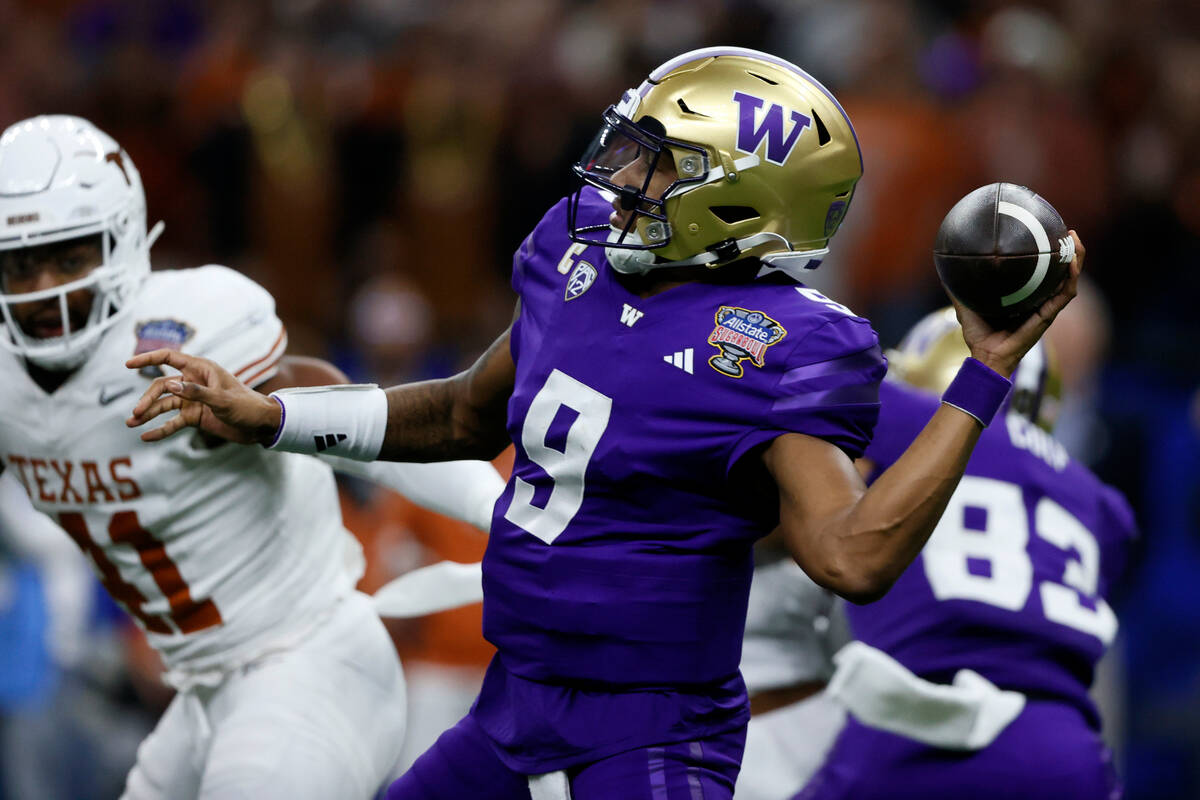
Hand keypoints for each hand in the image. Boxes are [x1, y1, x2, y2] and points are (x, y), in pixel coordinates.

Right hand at [125, 349, 281, 444]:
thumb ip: (197, 393)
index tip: (128, 364)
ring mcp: (193, 400)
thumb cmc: (247, 406)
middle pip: (162, 387)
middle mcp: (194, 382)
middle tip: (136, 414)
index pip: (169, 358)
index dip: (148, 359)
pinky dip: (160, 429)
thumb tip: (171, 386)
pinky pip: (173, 422)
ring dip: (148, 414)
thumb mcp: (223, 400)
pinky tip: (146, 437)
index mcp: (201, 369)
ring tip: (131, 424)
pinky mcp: (195, 416)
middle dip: (147, 399)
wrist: (260, 426)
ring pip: (164, 405)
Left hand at [952, 230, 1083, 376]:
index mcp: (1025, 296)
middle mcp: (1039, 300)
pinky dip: (1071, 277)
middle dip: (1069, 250)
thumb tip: (943, 270)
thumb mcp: (965, 305)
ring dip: (1076, 258)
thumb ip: (957, 289)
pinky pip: (1065, 294)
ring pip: (1069, 279)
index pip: (1041, 272)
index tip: (1046, 232)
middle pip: (1061, 272)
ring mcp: (1046, 308)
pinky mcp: (1048, 316)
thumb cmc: (978, 335)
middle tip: (1067, 230)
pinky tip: (1071, 261)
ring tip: (1074, 239)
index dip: (1047, 254)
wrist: (985, 357)